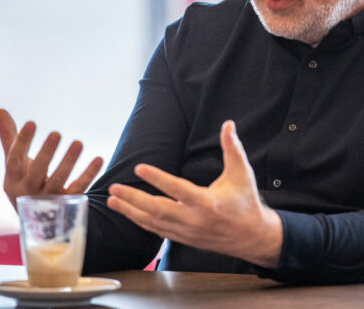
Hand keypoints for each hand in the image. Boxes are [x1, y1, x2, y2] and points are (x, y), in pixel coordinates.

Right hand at [0, 109, 103, 208]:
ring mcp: (47, 200)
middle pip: (37, 172)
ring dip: (69, 162)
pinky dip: (89, 175)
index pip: (14, 159)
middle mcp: (28, 191)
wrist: (38, 221)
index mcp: (13, 179)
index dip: (22, 142)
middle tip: (56, 133)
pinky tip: (98, 159)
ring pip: (59, 181)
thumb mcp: (15, 163)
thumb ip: (9, 137)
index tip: (31, 122)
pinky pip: (78, 189)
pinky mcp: (66, 205)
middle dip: (46, 153)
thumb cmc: (24, 182)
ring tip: (78, 143)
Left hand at [107, 120, 282, 268]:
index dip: (157, 178)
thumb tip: (228, 124)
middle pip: (157, 210)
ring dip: (130, 212)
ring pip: (153, 223)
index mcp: (206, 203)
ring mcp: (187, 232)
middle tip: (115, 188)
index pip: (176, 189)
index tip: (139, 168)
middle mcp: (193, 220)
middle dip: (133, 199)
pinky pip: (157, 231)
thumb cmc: (245, 201)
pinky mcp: (183, 239)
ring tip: (112, 200)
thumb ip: (232, 148)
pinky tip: (128, 213)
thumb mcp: (242, 173)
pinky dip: (141, 222)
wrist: (251, 236)